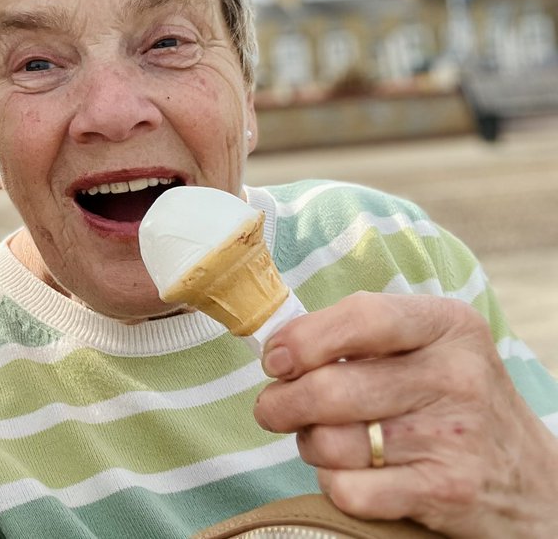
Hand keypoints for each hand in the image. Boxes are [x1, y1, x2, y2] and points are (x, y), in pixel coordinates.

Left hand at [252, 291, 557, 537]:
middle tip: (276, 410)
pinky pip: (349, 489)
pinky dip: (334, 484)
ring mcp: (452, 436)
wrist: (532, 482)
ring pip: (330, 442)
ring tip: (326, 440)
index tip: (275, 360)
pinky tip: (352, 474)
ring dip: (310, 445)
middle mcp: (455, 376)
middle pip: (329, 388)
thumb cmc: (453, 402)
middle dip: (282, 404)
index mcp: (447, 325)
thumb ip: (358, 335)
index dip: (302, 339)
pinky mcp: (446, 491)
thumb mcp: (428, 347)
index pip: (361, 317)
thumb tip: (278, 349)